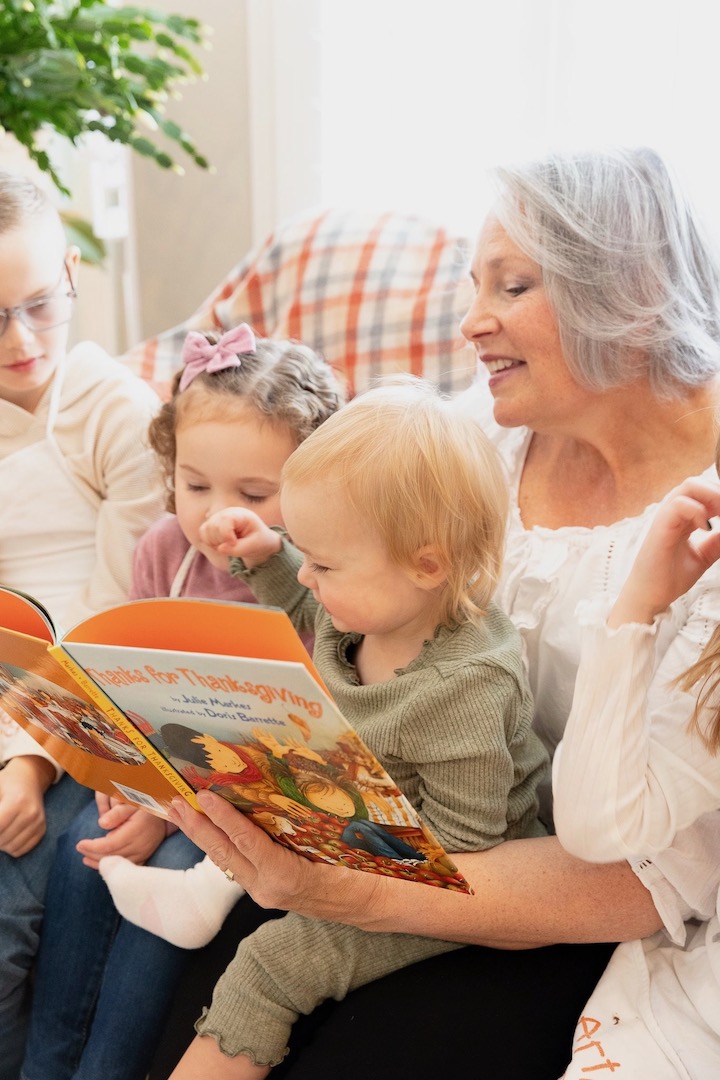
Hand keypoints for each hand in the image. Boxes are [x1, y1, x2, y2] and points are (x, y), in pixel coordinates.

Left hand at [0, 756, 53, 855]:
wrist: (30, 778)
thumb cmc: (6, 783)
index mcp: (16, 801)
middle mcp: (30, 813)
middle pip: (2, 840)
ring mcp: (38, 822)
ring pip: (11, 847)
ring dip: (1, 843)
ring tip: (1, 830)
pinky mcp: (42, 829)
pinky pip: (21, 850)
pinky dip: (11, 847)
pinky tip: (8, 835)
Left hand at [76, 795, 167, 868]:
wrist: (164, 815)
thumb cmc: (145, 806)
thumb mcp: (132, 802)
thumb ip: (117, 812)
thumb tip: (101, 823)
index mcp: (137, 830)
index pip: (110, 845)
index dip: (93, 846)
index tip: (80, 844)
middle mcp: (141, 845)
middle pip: (112, 856)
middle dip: (92, 854)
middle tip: (80, 848)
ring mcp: (143, 854)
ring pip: (118, 865)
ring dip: (99, 863)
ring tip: (85, 858)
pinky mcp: (144, 858)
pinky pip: (126, 869)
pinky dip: (112, 868)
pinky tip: (100, 864)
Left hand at [169, 790, 370, 915]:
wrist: (367, 901)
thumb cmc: (358, 868)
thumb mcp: (334, 842)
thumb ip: (301, 825)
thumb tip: (275, 794)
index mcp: (284, 876)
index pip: (247, 841)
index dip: (223, 817)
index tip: (204, 795)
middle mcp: (267, 888)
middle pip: (225, 853)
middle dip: (197, 827)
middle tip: (175, 802)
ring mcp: (264, 892)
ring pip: (225, 861)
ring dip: (202, 836)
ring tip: (181, 812)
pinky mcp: (265, 890)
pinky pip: (236, 865)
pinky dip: (220, 845)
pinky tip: (208, 831)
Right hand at [198, 508, 281, 567]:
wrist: (257, 540)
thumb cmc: (258, 541)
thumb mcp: (254, 545)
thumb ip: (238, 549)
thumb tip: (220, 549)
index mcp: (240, 514)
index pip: (225, 520)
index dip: (226, 535)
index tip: (235, 543)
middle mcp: (226, 513)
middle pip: (213, 526)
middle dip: (221, 541)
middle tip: (234, 545)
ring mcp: (217, 518)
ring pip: (205, 530)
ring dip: (215, 543)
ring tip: (228, 545)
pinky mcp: (211, 525)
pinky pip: (203, 534)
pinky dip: (210, 543)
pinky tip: (221, 544)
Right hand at [609, 476, 719, 626]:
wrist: (649, 597)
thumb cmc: (669, 577)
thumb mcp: (702, 557)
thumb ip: (716, 542)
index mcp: (682, 518)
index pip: (704, 493)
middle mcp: (673, 513)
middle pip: (697, 483)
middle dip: (718, 493)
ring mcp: (665, 518)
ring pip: (689, 486)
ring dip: (712, 496)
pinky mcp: (660, 528)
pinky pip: (678, 504)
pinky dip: (698, 511)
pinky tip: (706, 528)